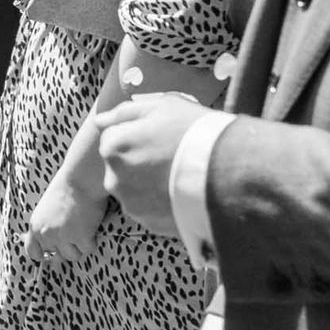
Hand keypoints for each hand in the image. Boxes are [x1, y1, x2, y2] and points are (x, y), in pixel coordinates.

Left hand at [23, 164, 107, 262]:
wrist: (81, 179)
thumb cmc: (67, 189)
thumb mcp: (47, 209)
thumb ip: (47, 226)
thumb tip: (52, 251)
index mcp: (34, 226)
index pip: (33, 252)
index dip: (44, 255)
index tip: (54, 252)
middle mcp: (45, 234)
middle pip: (58, 255)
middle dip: (68, 246)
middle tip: (76, 230)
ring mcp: (62, 237)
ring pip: (74, 256)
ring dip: (81, 245)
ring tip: (84, 226)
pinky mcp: (80, 238)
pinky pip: (89, 249)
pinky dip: (93, 240)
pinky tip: (92, 224)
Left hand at [94, 93, 214, 237]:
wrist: (229, 173)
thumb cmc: (195, 132)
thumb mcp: (163, 105)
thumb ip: (125, 111)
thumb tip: (100, 120)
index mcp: (112, 146)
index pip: (114, 138)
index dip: (138, 135)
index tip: (161, 136)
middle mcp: (113, 178)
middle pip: (122, 165)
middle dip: (141, 160)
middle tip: (174, 156)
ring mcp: (131, 204)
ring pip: (135, 189)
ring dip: (151, 183)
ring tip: (182, 175)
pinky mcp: (149, 223)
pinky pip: (151, 209)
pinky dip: (162, 202)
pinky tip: (184, 193)